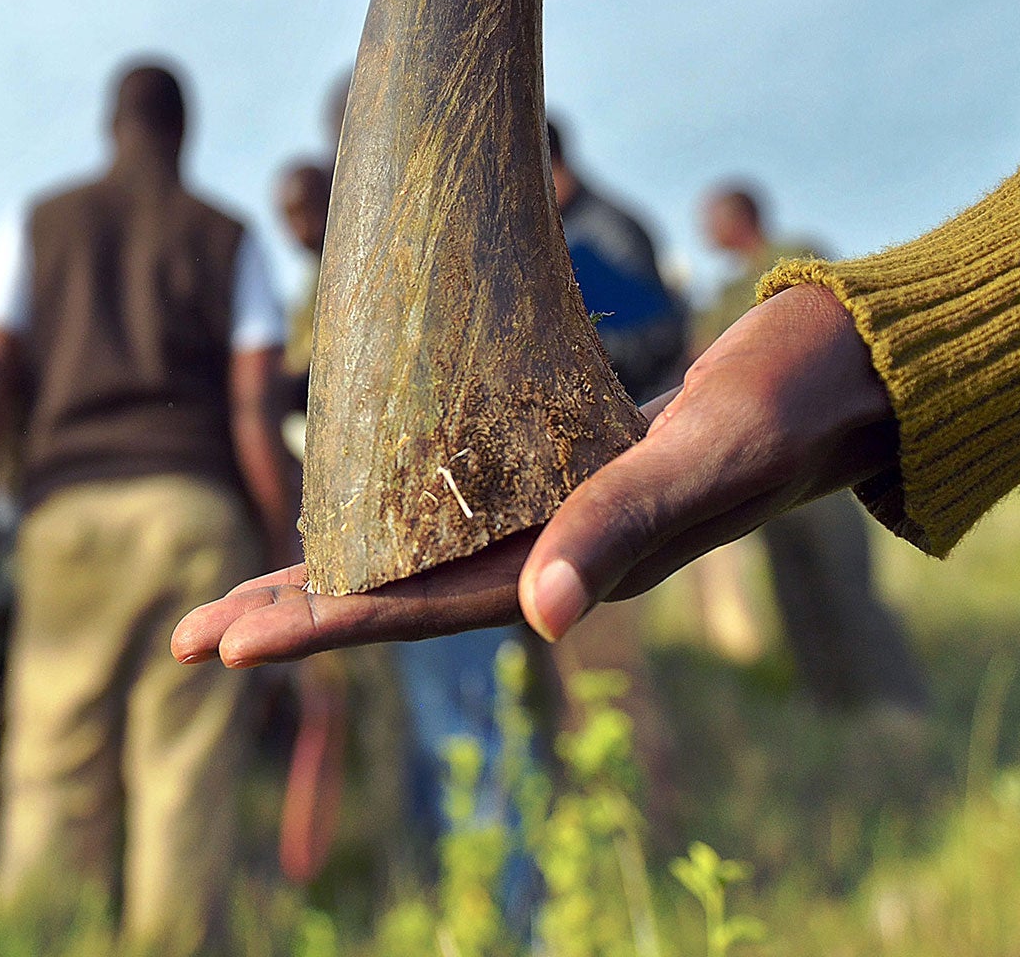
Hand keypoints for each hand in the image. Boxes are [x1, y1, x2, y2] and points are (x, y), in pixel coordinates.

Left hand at [173, 283, 894, 666]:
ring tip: (230, 604)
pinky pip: (440, 496)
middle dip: (288, 617)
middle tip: (187, 642)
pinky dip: (377, 502)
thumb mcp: (698, 466)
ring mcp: (540, 512)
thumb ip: (622, 534)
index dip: (320, 626)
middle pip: (389, 595)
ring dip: (318, 574)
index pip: (417, 608)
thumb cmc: (776, 417)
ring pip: (404, 551)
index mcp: (565, 570)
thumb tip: (541, 620)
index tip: (230, 646)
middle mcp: (540, 552)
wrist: (832, 373)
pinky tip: (328, 506)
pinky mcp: (545, 461)